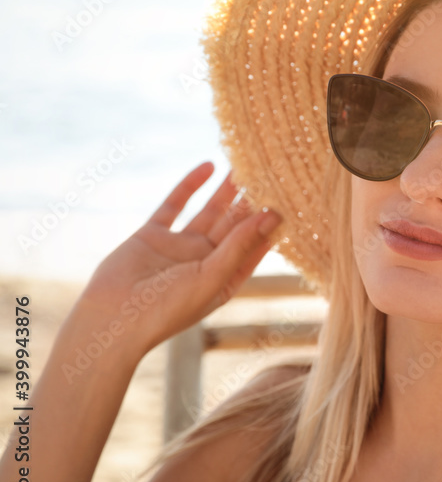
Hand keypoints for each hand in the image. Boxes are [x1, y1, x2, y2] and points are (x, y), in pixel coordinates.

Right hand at [70, 161, 282, 359]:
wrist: (110, 318)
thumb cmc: (167, 309)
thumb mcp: (212, 277)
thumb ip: (240, 245)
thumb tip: (271, 216)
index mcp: (223, 279)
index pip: (254, 247)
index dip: (269, 225)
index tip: (291, 199)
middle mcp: (203, 262)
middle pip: (234, 225)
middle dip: (250, 201)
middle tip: (270, 172)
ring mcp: (178, 247)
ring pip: (208, 211)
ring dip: (226, 189)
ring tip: (245, 163)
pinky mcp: (152, 235)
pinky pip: (175, 205)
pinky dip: (190, 185)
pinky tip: (209, 166)